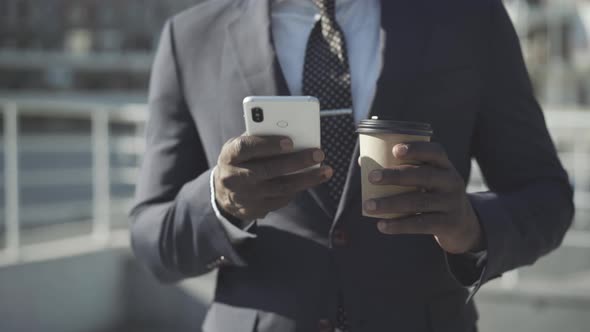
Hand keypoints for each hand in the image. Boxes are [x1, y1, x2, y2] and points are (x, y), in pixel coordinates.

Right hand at [215, 135, 332, 220]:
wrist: (223, 191)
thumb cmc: (242, 159)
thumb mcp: (243, 145)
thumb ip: (262, 138)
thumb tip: (294, 133)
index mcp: (229, 155)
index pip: (246, 148)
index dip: (268, 145)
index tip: (290, 141)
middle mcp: (233, 177)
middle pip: (268, 170)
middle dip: (297, 161)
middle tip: (319, 154)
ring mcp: (243, 197)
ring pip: (280, 188)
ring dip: (306, 179)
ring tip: (326, 171)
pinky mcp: (253, 210)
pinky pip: (280, 200)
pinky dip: (297, 189)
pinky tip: (310, 180)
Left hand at [363, 142, 483, 253]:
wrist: (462, 225)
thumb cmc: (433, 194)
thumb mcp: (426, 180)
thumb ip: (401, 170)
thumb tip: (363, 162)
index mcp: (445, 166)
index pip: (435, 152)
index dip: (416, 149)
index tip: (394, 150)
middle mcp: (451, 182)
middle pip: (424, 175)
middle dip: (396, 175)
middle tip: (371, 177)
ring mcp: (451, 204)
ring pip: (419, 201)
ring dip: (390, 203)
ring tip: (368, 205)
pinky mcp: (448, 224)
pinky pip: (421, 224)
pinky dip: (399, 225)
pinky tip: (381, 225)